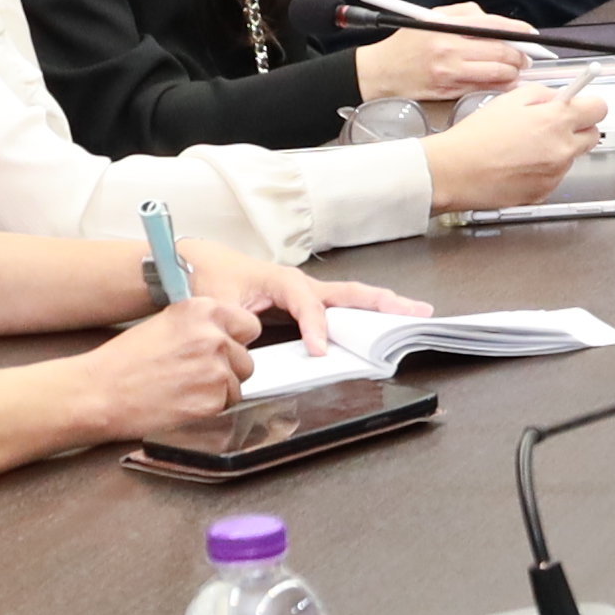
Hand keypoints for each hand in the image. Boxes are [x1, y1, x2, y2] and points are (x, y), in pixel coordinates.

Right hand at [72, 295, 262, 436]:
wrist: (98, 394)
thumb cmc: (124, 361)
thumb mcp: (165, 324)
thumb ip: (201, 325)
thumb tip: (229, 333)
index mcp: (202, 310)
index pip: (249, 325)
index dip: (235, 340)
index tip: (221, 348)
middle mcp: (214, 337)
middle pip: (246, 358)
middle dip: (227, 368)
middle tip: (193, 374)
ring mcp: (216, 370)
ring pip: (238, 384)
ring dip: (218, 390)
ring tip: (183, 388)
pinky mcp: (212, 401)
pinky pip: (227, 406)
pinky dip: (209, 408)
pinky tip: (182, 402)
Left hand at [167, 240, 424, 351]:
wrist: (200, 263)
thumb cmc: (209, 278)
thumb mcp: (215, 303)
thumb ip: (234, 323)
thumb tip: (253, 343)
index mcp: (282, 280)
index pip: (308, 305)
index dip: (317, 328)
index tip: (321, 352)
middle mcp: (301, 284)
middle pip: (349, 292)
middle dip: (383, 302)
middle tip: (414, 311)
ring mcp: (307, 292)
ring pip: (351, 298)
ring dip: (382, 306)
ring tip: (413, 313)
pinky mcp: (305, 301)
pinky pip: (341, 308)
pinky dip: (365, 313)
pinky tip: (381, 325)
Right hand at [359, 3, 535, 101]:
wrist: (378, 73)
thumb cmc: (405, 45)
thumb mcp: (430, 19)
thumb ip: (463, 15)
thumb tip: (496, 21)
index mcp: (445, 27)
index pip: (493, 25)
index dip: (518, 30)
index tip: (530, 34)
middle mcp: (448, 49)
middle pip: (500, 51)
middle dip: (519, 55)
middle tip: (525, 57)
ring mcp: (449, 72)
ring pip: (497, 73)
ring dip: (512, 73)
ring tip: (514, 70)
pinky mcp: (448, 91)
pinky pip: (484, 89)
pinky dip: (499, 86)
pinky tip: (502, 83)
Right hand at [416, 80, 604, 210]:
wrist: (454, 172)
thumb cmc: (476, 136)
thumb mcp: (509, 99)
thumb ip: (542, 95)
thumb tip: (559, 98)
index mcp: (556, 121)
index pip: (599, 108)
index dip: (588, 105)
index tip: (580, 105)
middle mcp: (562, 149)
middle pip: (592, 135)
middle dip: (578, 128)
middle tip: (553, 125)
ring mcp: (556, 174)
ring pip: (571, 157)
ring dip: (558, 150)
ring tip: (524, 147)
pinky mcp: (544, 192)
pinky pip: (554, 176)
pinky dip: (544, 169)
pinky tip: (519, 164)